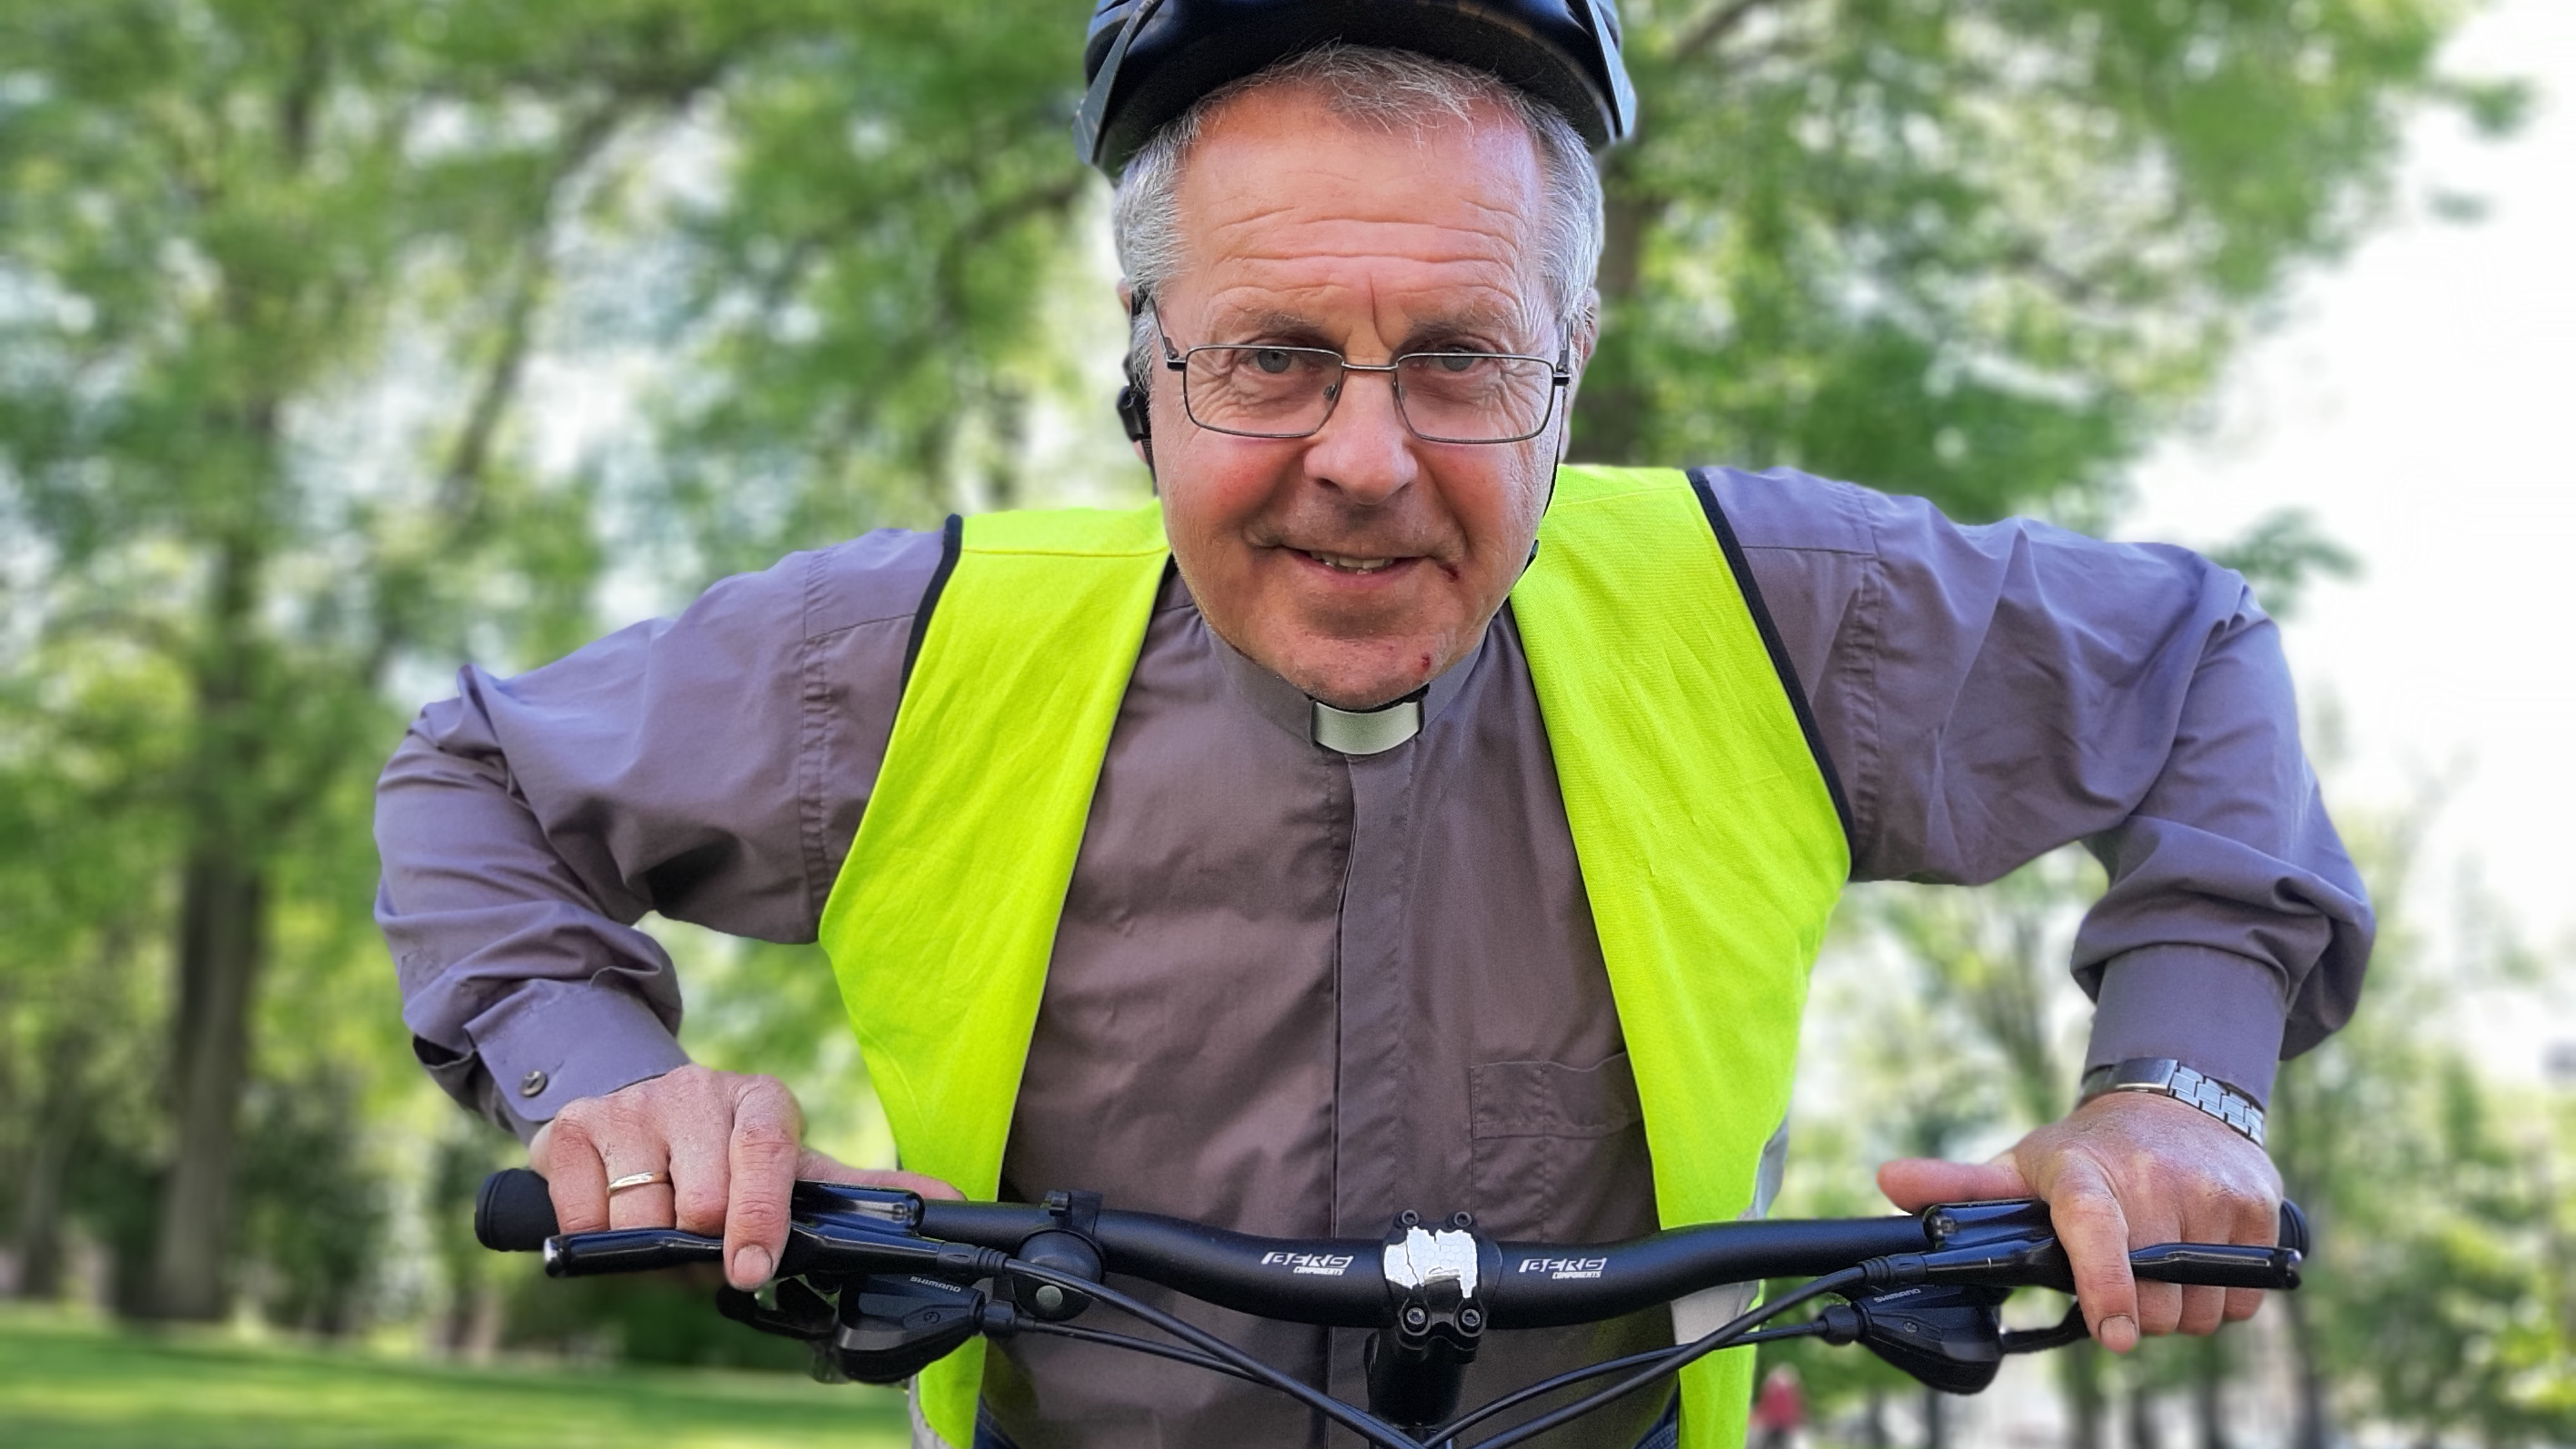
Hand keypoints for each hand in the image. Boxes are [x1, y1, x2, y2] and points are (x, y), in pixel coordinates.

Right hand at [528, 1064, 959, 1290]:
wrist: (640, 1109)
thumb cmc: (728, 1152)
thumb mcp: (795, 1164)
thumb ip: (864, 1189)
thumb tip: (951, 1199)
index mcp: (759, 1101)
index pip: (765, 1157)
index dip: (760, 1217)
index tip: (751, 1268)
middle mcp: (694, 1091)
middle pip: (699, 1201)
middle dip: (701, 1243)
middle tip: (703, 1242)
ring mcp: (629, 1107)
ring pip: (637, 1213)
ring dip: (648, 1242)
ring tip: (662, 1222)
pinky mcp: (567, 1129)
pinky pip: (578, 1210)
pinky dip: (591, 1231)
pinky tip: (612, 1209)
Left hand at [1875, 1091, 2280, 1352]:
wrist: (2178, 1101)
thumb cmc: (2090, 1151)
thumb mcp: (2023, 1164)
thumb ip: (1959, 1186)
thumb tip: (1888, 1182)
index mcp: (2088, 1173)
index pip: (2098, 1231)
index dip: (2107, 1284)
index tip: (2114, 1332)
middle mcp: (2159, 1179)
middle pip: (2155, 1297)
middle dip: (2135, 1311)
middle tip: (2118, 1282)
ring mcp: (2215, 1194)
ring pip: (2202, 1307)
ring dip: (2179, 1310)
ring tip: (2155, 1267)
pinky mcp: (2261, 1209)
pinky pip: (2245, 1297)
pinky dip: (2222, 1299)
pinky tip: (2197, 1262)